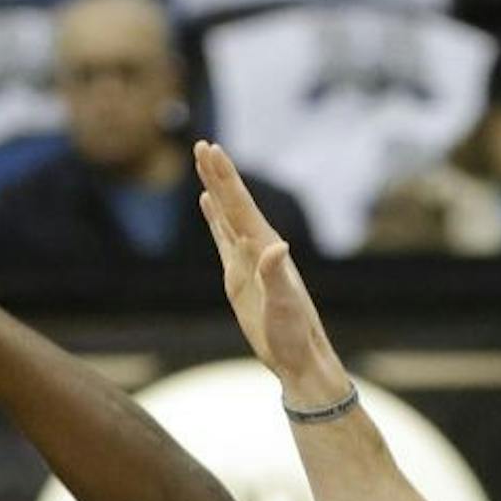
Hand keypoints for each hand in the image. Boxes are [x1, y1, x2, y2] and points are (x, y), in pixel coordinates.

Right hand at [194, 140, 350, 406]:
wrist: (298, 357)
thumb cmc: (294, 335)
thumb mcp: (285, 306)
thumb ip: (278, 276)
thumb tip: (275, 247)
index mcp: (266, 250)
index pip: (240, 207)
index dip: (226, 179)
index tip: (212, 150)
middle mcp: (257, 249)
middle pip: (233, 204)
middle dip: (218, 174)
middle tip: (202, 143)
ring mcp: (247, 261)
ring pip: (227, 215)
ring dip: (216, 189)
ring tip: (203, 161)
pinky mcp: (239, 276)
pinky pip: (223, 238)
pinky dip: (215, 218)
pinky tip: (208, 203)